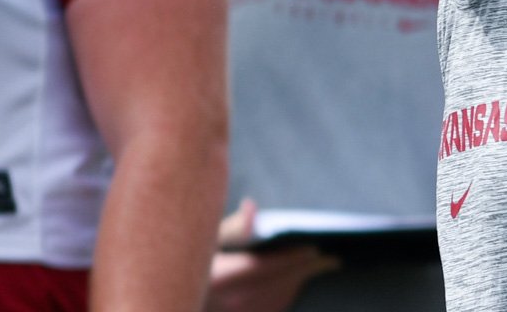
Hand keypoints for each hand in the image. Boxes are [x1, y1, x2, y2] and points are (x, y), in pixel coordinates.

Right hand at [204, 199, 341, 311]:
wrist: (177, 295)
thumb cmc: (191, 262)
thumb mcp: (205, 242)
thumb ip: (231, 226)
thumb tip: (252, 205)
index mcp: (221, 277)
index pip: (267, 267)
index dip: (294, 258)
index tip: (315, 249)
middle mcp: (231, 301)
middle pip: (280, 283)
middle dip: (307, 270)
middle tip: (330, 260)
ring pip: (279, 297)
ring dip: (299, 281)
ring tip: (317, 267)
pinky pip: (272, 307)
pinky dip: (286, 293)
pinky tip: (295, 282)